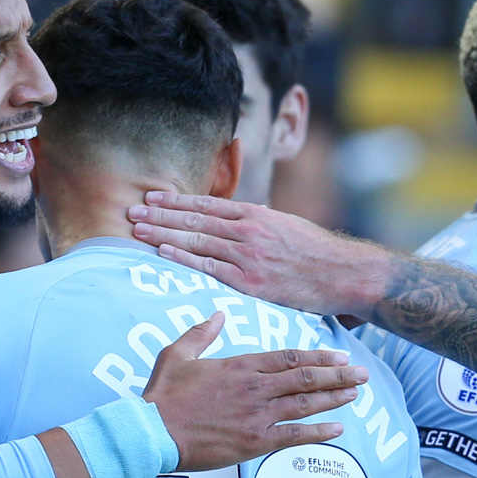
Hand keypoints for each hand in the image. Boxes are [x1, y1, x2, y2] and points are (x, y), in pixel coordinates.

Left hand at [128, 193, 399, 318]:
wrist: (344, 273)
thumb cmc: (318, 254)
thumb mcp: (288, 227)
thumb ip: (262, 223)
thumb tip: (245, 215)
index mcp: (256, 215)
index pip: (207, 204)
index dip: (176, 201)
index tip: (152, 197)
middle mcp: (248, 230)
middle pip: (194, 219)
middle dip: (160, 215)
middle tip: (132, 211)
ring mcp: (248, 254)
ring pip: (196, 239)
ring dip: (162, 233)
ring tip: (137, 229)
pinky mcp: (251, 280)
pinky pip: (210, 266)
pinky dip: (183, 257)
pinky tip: (162, 251)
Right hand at [144, 313, 367, 470]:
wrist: (152, 432)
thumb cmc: (163, 395)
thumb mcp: (178, 353)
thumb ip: (202, 333)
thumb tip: (219, 314)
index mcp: (240, 365)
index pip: (288, 357)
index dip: (318, 355)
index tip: (339, 354)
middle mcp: (255, 388)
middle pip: (306, 377)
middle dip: (338, 374)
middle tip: (363, 373)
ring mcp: (257, 415)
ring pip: (306, 403)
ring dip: (334, 398)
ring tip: (356, 393)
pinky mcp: (255, 442)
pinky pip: (295, 436)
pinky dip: (319, 432)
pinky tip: (339, 429)